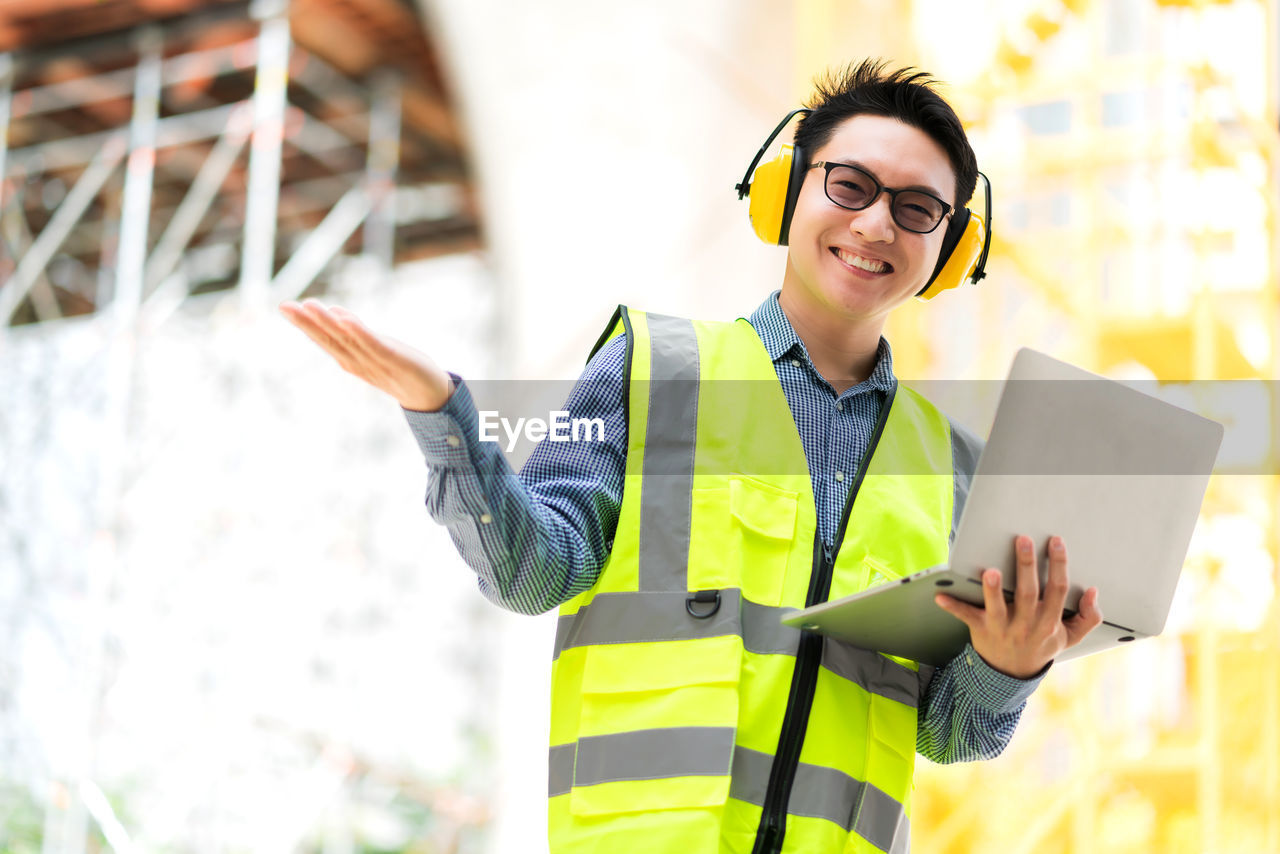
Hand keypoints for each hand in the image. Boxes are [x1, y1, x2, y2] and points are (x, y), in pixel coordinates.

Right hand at [278, 298, 454, 411]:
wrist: (430, 395)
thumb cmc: (400, 370)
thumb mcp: (374, 349)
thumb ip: (355, 334)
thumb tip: (334, 312)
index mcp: (351, 359)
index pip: (324, 339)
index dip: (304, 324)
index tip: (284, 306)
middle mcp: (358, 362)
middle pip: (329, 340)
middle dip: (306, 323)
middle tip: (284, 305)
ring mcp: (375, 362)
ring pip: (347, 340)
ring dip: (327, 323)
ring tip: (310, 306)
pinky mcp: (394, 359)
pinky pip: (374, 345)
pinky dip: (360, 333)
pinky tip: (346, 320)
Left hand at [934, 535, 1102, 678]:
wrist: (1012, 675)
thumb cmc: (1040, 646)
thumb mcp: (1069, 637)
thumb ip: (1088, 617)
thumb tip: (1092, 592)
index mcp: (1049, 622)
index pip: (1057, 590)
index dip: (1058, 565)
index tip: (1055, 542)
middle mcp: (1026, 624)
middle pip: (1028, 592)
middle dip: (1026, 565)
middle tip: (1023, 540)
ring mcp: (1002, 628)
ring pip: (998, 607)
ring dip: (993, 589)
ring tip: (991, 571)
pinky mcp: (981, 630)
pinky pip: (966, 617)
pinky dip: (953, 606)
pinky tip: (940, 595)